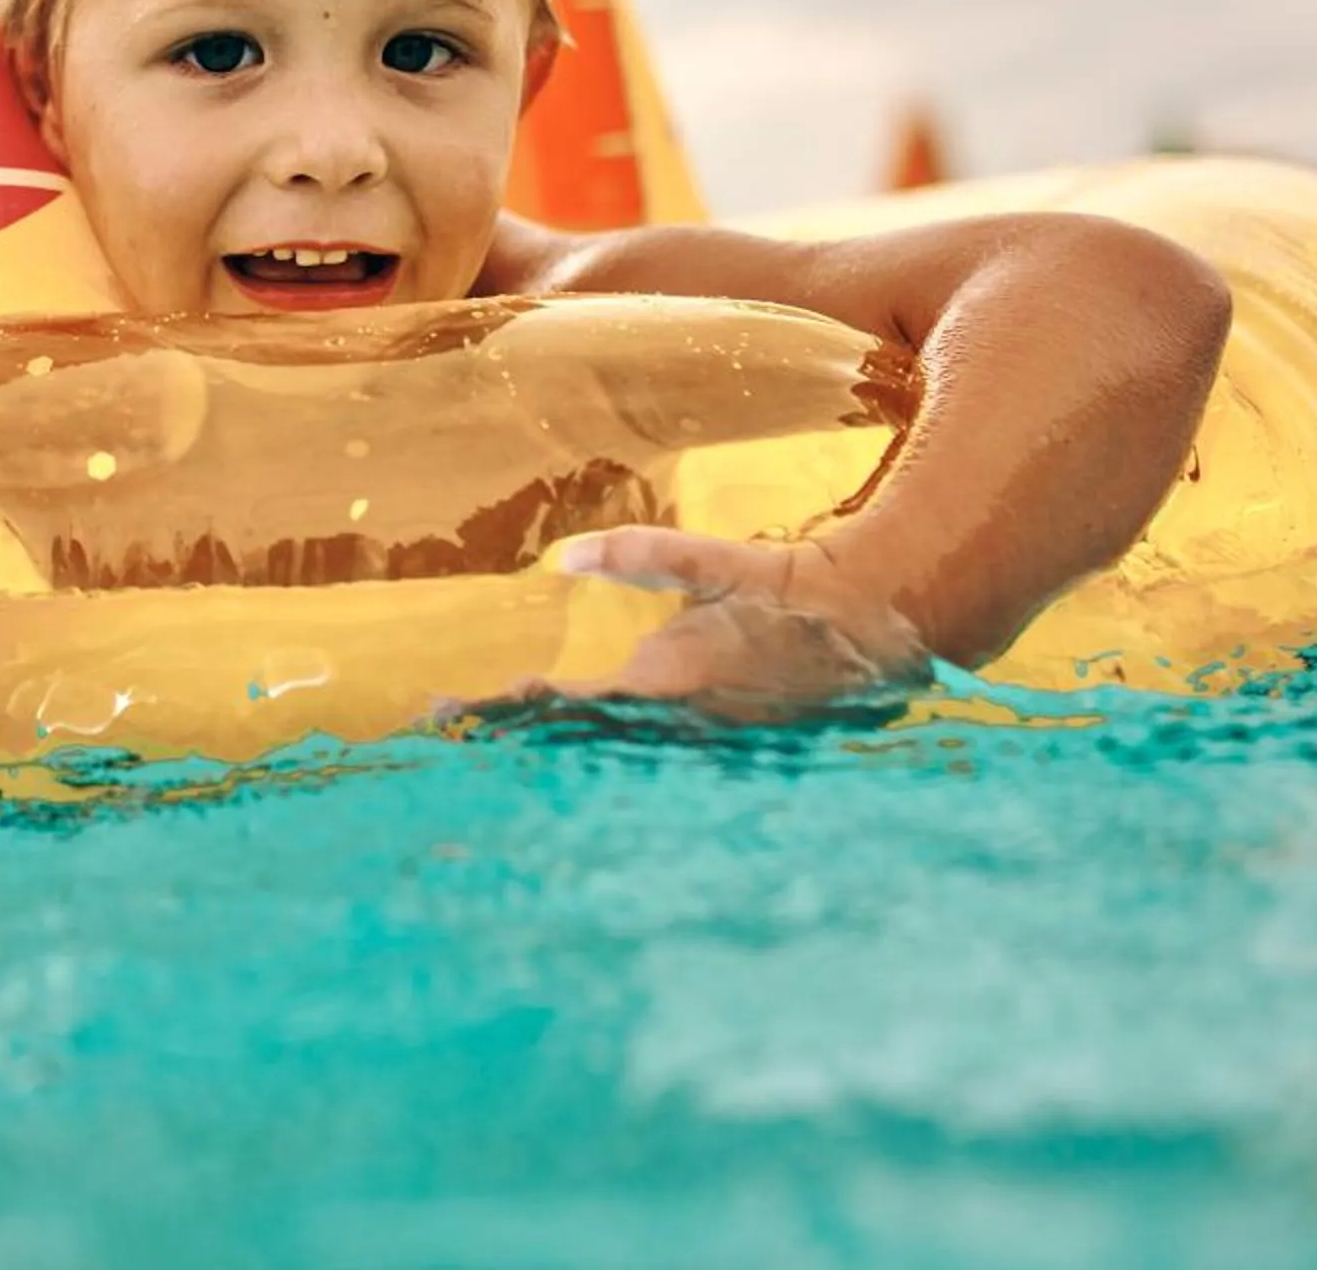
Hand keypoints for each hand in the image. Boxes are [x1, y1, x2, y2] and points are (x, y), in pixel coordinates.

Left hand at [470, 529, 928, 725]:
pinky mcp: (716, 753)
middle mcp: (677, 724)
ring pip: (607, 758)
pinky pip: (643, 761)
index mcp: (668, 677)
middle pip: (575, 742)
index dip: (506, 709)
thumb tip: (564, 555)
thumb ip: (639, 558)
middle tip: (447, 731)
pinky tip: (564, 756)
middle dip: (510, 739)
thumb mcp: (712, 563)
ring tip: (482, 750)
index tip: (450, 709)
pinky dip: (597, 758)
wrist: (869, 629)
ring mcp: (698, 746)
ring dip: (547, 754)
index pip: (568, 700)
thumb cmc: (784, 591)